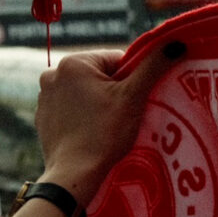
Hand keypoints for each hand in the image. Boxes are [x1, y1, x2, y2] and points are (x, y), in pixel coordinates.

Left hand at [33, 43, 179, 203]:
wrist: (74, 174)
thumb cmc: (105, 133)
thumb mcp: (133, 97)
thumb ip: (152, 66)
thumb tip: (174, 42)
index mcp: (73, 62)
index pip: (115, 61)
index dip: (132, 80)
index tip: (135, 101)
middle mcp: (53, 73)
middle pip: (98, 76)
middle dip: (114, 92)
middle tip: (124, 115)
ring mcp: (45, 96)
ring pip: (83, 93)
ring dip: (97, 103)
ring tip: (107, 127)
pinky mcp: (42, 116)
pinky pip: (69, 109)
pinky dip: (81, 116)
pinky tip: (90, 133)